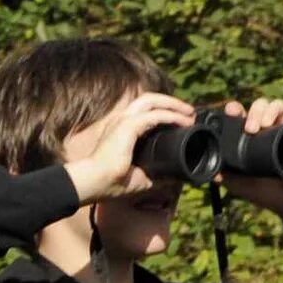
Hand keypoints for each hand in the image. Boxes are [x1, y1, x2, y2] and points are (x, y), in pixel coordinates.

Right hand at [61, 89, 196, 203]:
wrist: (93, 183)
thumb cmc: (110, 182)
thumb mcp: (139, 177)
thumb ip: (154, 174)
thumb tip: (172, 177)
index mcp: (121, 128)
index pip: (144, 111)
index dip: (163, 111)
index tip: (180, 120)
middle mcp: (121, 119)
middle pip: (149, 99)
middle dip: (171, 102)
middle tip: (189, 112)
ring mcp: (123, 120)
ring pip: (152, 100)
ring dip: (172, 104)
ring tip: (188, 112)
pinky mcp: (127, 126)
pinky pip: (154, 115)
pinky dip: (170, 116)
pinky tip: (182, 121)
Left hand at [215, 97, 282, 228]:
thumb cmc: (261, 190)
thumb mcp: (239, 184)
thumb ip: (226, 177)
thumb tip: (213, 174)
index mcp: (248, 134)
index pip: (241, 114)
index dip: (235, 108)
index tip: (232, 110)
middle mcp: (265, 128)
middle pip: (260, 106)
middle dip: (255, 111)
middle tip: (250, 129)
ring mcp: (282, 130)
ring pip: (278, 106)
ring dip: (271, 110)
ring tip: (266, 125)